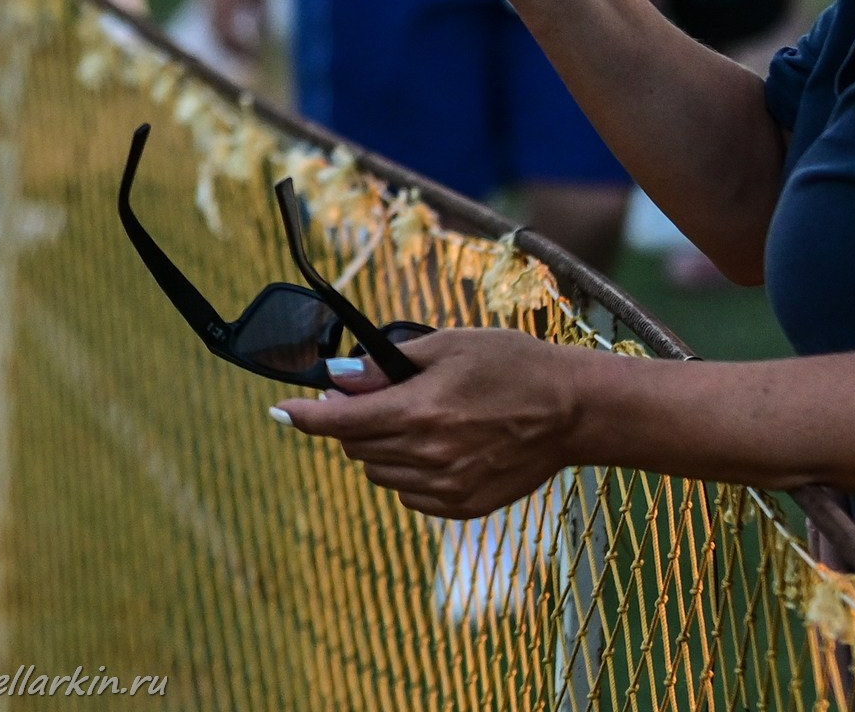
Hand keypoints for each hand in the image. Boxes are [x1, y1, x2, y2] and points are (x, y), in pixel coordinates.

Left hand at [272, 328, 585, 519]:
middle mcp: (427, 457)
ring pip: (379, 472)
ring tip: (418, 418)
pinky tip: (437, 446)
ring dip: (380, 447)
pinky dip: (408, 472)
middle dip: (352, 420)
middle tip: (375, 394)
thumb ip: (387, 367)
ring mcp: (446, 488)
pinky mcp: (463, 507)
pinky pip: (409, 495)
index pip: (338, 423)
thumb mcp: (447, 347)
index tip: (281, 411)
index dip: (303, 416)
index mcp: (418, 414)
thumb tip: (339, 379)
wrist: (573, 410)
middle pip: (355, 446)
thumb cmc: (512, 365)